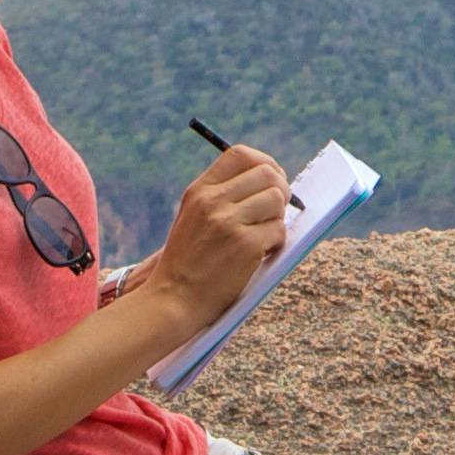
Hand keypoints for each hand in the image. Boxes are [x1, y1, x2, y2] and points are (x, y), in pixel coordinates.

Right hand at [146, 141, 289, 324]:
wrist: (173, 299)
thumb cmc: (188, 261)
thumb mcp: (193, 216)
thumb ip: (222, 195)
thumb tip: (270, 179)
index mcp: (200, 190)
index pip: (241, 155)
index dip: (265, 162)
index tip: (273, 178)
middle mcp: (213, 201)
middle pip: (268, 174)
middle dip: (281, 191)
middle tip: (276, 211)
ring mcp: (229, 222)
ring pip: (277, 200)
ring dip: (278, 219)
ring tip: (263, 236)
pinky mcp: (245, 246)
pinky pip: (279, 231)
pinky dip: (276, 243)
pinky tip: (261, 254)